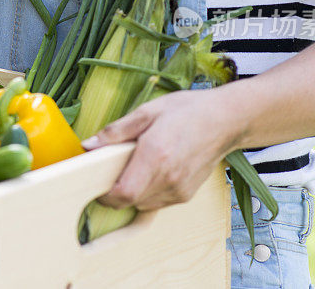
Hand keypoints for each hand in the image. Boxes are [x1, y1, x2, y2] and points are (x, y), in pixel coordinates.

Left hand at [81, 88, 239, 211]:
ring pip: (142, 204)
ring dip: (132, 192)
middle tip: (112, 170)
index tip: (97, 183)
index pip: (123, 193)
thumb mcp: (147, 111)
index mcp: (155, 155)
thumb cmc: (187, 112)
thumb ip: (116, 131)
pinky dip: (147, 192)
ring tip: (135, 166)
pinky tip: (152, 171)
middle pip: (129, 201)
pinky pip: (157, 202)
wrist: (225, 121)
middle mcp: (168, 178)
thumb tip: (88, 145)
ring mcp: (179, 190)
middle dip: (115, 191)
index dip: (105, 194)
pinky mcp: (185, 195)